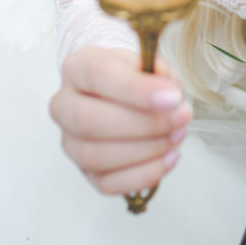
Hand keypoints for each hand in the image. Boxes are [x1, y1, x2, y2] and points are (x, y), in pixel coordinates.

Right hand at [50, 48, 191, 194]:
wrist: (119, 88)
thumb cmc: (133, 73)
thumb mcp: (147, 60)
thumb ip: (159, 72)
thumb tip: (170, 96)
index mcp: (77, 67)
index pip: (98, 75)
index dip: (136, 89)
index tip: (173, 97)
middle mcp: (64, 105)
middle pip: (91, 121)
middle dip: (144, 124)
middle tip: (181, 117)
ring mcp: (70, 142)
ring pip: (97, 156)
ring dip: (147, 150)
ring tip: (177, 134)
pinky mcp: (84, 171)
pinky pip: (108, 183)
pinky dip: (144, 174)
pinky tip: (169, 157)